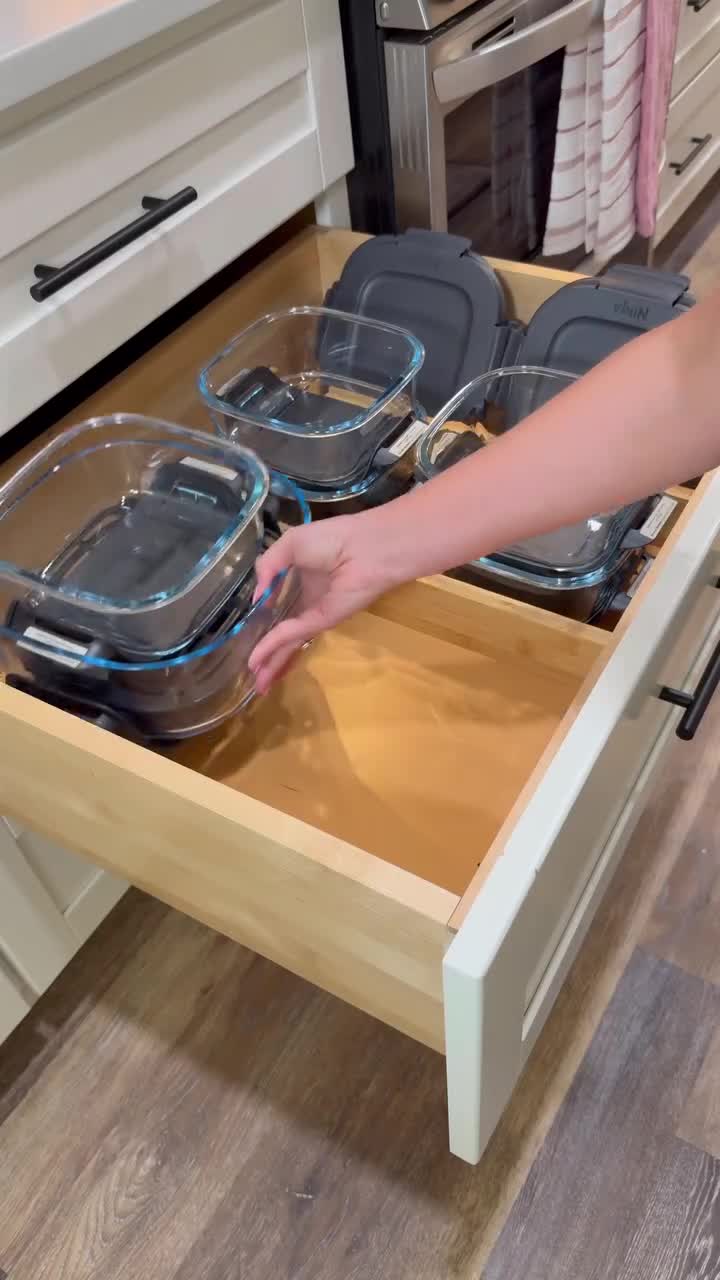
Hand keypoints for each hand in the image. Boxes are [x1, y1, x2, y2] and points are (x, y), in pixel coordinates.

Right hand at [248, 513, 394, 693]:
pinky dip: (273, 645)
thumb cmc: (332, 539)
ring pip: (288, 643)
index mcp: (301, 581)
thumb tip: (257, 598)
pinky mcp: (322, 621)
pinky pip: (293, 634)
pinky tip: (258, 659)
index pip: (279, 609)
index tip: (247, 636)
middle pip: (283, 634)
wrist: (364, 547)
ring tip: (258, 685)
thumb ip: (268, 567)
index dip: (263, 623)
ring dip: (272, 663)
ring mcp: (315, 614)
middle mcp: (308, 602)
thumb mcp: (290, 544)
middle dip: (268, 655)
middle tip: (252, 673)